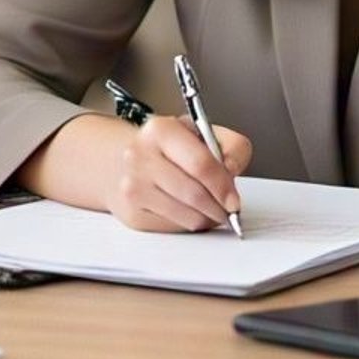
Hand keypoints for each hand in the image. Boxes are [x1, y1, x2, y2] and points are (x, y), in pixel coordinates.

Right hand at [108, 116, 252, 232]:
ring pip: (187, 216)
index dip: (224, 186)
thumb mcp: (203, 134)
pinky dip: (189, 223)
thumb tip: (232, 169)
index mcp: (160, 130)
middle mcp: (140, 156)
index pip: (201, 164)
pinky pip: (174, 228)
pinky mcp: (131, 213)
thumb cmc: (170, 149)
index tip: (234, 200)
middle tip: (227, 209)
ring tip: (209, 208)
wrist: (124, 161)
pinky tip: (187, 211)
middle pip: (194, 194)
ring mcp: (132, 186)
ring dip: (207, 218)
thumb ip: (231, 146)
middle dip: (219, 207)